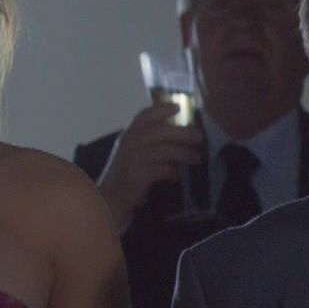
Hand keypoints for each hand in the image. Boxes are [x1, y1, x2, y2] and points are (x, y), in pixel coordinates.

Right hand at [94, 102, 204, 228]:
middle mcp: (129, 144)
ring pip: (164, 150)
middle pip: (160, 132)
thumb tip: (180, 133)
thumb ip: (149, 142)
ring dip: (183, 153)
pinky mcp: (137, 176)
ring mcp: (132, 159)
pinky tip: (177, 176)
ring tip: (196, 158)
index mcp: (128, 136)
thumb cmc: (126, 175)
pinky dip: (173, 172)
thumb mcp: (133, 154)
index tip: (178, 107)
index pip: (144, 116)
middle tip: (199, 137)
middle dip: (183, 133)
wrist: (109, 200)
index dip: (161, 109)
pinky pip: (162, 169)